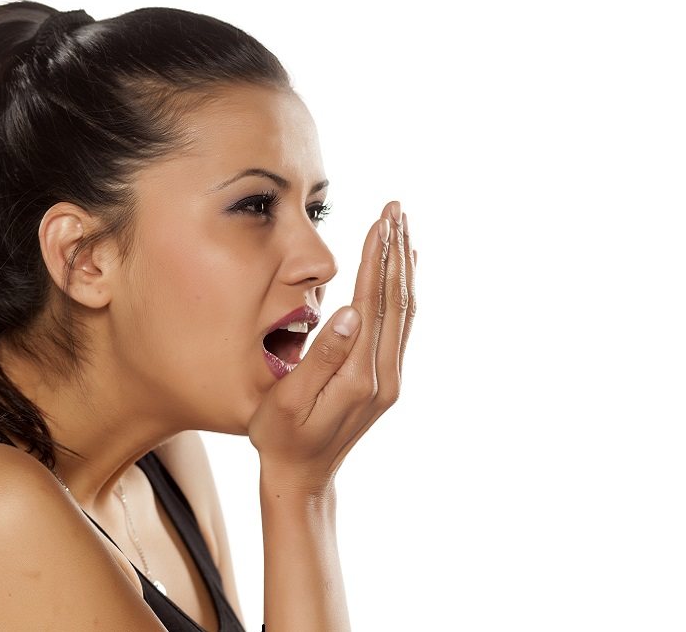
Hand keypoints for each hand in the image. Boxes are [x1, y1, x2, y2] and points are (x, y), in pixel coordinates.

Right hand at [248, 201, 416, 492]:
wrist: (303, 477)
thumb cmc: (281, 438)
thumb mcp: (288, 401)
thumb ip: (321, 357)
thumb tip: (350, 312)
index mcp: (358, 376)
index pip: (372, 303)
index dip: (377, 259)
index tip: (381, 220)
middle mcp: (383, 375)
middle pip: (396, 300)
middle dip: (395, 250)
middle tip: (395, 207)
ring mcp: (389, 378)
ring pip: (404, 311)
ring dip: (403, 265)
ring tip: (401, 227)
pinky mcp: (386, 380)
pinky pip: (401, 326)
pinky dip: (403, 291)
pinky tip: (402, 271)